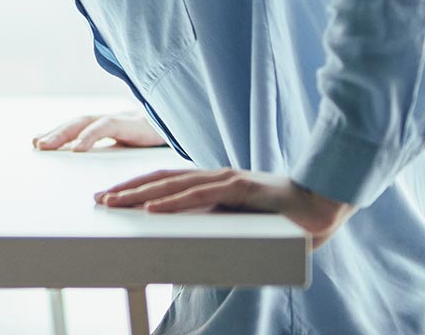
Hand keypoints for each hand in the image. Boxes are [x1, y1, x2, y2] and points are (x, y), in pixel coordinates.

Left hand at [33, 110, 167, 151]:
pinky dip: (89, 136)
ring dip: (62, 133)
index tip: (36, 141)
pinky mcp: (128, 122)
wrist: (179, 125)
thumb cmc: (151, 138)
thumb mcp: (126, 146)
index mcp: (104, 125)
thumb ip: (108, 149)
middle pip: (74, 123)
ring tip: (46, 145)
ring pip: (83, 123)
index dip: (56, 133)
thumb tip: (86, 159)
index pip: (75, 128)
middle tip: (37, 145)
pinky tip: (78, 148)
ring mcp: (116, 118)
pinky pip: (104, 126)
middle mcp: (106, 119)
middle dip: (54, 133)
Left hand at [95, 168, 355, 247]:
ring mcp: (227, 179)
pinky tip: (153, 208)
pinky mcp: (241, 187)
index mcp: (213, 184)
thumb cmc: (284, 220)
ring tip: (115, 203)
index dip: (137, 188)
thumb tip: (190, 247)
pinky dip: (174, 201)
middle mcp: (215, 177)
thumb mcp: (241, 225)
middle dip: (127, 190)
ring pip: (173, 185)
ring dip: (141, 194)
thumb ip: (217, 228)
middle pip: (161, 180)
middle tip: (100, 201)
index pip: (166, 183)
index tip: (111, 197)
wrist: (325, 206)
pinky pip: (201, 195)